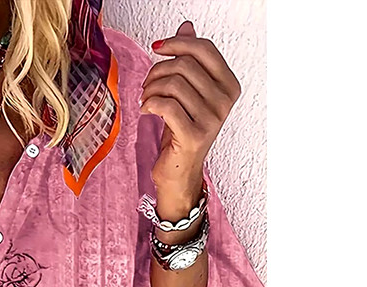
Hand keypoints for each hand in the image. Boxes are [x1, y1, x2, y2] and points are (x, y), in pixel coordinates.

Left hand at [139, 20, 241, 190]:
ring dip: (151, 89)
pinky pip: (166, 105)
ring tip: (146, 99)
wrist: (179, 171)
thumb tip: (186, 28)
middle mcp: (224, 102)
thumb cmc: (182, 132)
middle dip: (158, 71)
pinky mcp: (194, 135)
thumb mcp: (188, 93)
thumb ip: (190, 60)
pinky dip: (150, 104)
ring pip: (173, 84)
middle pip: (185, 65)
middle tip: (147, 85)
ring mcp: (211, 119)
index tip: (157, 48)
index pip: (204, 49)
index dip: (177, 43)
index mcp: (229, 85)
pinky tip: (145, 110)